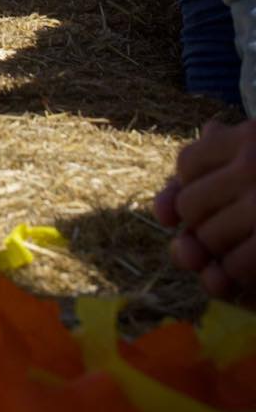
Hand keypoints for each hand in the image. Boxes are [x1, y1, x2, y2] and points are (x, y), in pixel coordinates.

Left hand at [156, 120, 255, 298]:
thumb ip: (223, 160)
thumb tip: (164, 209)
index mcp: (253, 137)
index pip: (189, 164)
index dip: (191, 186)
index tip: (208, 200)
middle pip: (191, 204)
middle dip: (201, 224)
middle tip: (223, 232)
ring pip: (209, 238)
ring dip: (219, 253)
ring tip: (240, 250)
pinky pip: (240, 265)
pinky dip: (240, 274)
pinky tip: (253, 269)